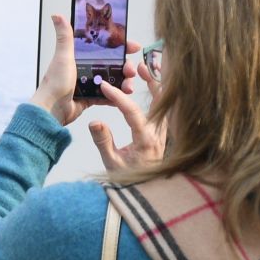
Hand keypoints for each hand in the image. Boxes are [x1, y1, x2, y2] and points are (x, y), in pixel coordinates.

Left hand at [30, 14, 140, 126]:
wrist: (51, 110)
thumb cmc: (55, 83)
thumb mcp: (63, 57)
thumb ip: (65, 37)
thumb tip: (57, 15)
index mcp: (79, 57)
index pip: (104, 47)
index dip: (120, 46)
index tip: (133, 47)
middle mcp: (84, 68)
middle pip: (112, 64)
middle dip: (125, 67)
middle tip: (131, 71)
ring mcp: (88, 83)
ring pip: (112, 80)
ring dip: (123, 82)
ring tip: (129, 87)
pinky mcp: (89, 98)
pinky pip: (107, 95)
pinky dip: (115, 96)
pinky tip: (123, 96)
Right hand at [89, 55, 166, 170]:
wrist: (146, 193)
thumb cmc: (129, 180)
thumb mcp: (111, 163)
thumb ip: (104, 141)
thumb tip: (95, 121)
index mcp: (146, 140)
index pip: (133, 111)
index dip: (119, 97)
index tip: (106, 87)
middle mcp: (159, 135)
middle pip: (158, 101)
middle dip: (149, 81)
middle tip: (138, 67)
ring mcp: (163, 134)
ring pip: (164, 104)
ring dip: (156, 86)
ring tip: (146, 71)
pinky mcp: (163, 135)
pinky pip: (164, 111)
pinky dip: (159, 96)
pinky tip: (153, 88)